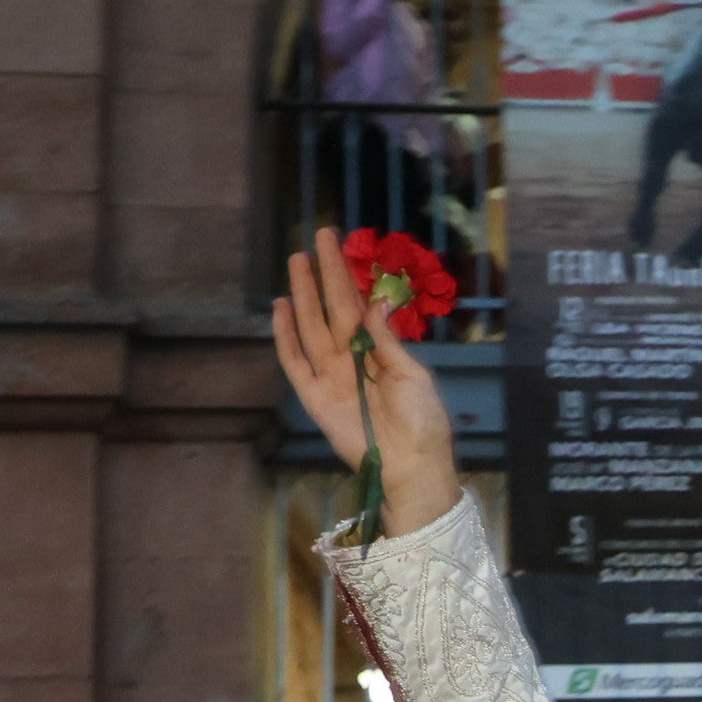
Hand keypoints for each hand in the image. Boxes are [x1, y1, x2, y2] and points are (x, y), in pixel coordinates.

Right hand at [269, 229, 460, 535]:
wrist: (411, 463)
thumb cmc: (421, 420)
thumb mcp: (413, 374)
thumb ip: (387, 339)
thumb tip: (375, 301)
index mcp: (378, 349)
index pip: (358, 304)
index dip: (347, 275)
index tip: (338, 245)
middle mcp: (351, 357)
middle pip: (332, 307)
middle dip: (324, 273)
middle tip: (318, 238)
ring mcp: (330, 375)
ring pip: (311, 326)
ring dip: (303, 294)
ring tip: (296, 262)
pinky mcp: (315, 396)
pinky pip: (295, 361)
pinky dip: (285, 336)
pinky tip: (280, 308)